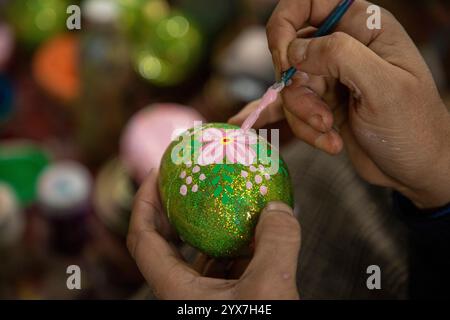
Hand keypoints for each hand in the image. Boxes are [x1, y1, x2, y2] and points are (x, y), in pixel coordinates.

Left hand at [127, 170, 300, 299]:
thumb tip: (277, 208)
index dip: (142, 202)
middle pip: (165, 242)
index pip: (142, 238)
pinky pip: (228, 265)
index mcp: (176, 291)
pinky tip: (258, 231)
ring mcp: (208, 298)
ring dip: (212, 226)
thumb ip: (277, 242)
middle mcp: (185, 293)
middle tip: (186, 180)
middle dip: (173, 208)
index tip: (155, 173)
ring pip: (201, 254)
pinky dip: (240, 244)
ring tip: (226, 198)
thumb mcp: (271, 290)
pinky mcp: (231, 300)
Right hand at [229, 0, 449, 207]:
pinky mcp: (321, 106)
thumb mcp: (384, 87)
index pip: (308, 3)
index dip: (286, 26)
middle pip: (291, 54)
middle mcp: (342, 48)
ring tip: (332, 136)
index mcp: (363, 27)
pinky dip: (293, 126)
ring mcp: (330, 78)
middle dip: (299, 92)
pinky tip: (267, 129)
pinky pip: (291, 110)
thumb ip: (340, 56)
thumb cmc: (413, 126)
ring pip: (290, 88)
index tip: (282, 60)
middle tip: (321, 117)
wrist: (415, 169)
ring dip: (304, 117)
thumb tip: (295, 50)